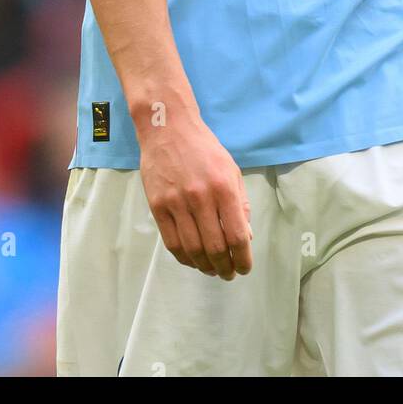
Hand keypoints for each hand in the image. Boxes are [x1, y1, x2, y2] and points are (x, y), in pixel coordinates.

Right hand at [138, 115, 253, 279]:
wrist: (169, 129)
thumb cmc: (205, 149)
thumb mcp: (232, 170)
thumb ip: (240, 204)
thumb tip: (245, 237)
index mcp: (224, 188)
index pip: (236, 235)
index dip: (242, 258)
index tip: (244, 268)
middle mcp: (201, 198)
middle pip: (214, 248)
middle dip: (225, 268)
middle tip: (229, 274)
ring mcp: (177, 203)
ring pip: (192, 250)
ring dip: (205, 267)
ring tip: (212, 270)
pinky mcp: (158, 206)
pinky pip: (172, 243)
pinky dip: (184, 258)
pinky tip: (193, 260)